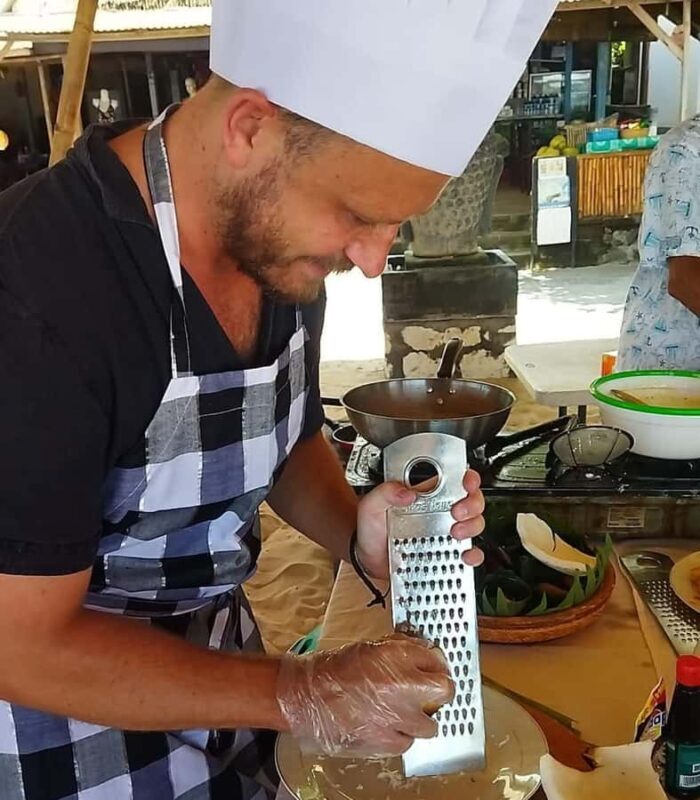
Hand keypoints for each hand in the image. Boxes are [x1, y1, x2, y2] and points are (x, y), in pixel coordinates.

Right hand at [276, 634, 453, 756]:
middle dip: (437, 691)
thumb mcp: (373, 647)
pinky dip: (401, 735)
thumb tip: (425, 654)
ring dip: (421, 718)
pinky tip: (388, 726)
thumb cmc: (336, 668)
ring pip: (431, 724)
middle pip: (445, 691)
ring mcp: (399, 718)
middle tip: (424, 691)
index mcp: (399, 657)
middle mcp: (405, 687)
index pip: (439, 661)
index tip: (432, 669)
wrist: (309, 696)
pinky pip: (408, 742)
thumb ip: (403, 650)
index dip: (436, 666)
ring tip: (404, 712)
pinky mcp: (388, 743)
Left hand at [355, 470, 484, 579]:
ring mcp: (445, 532)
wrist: (368, 561)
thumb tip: (406, 492)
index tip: (467, 483)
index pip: (455, 478)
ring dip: (472, 527)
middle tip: (457, 512)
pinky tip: (465, 556)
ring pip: (475, 524)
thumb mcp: (371, 507)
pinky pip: (469, 554)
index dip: (468, 477)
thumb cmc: (371, 531)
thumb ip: (384, 493)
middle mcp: (440, 512)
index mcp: (426, 495)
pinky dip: (473, 555)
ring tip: (456, 533)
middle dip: (472, 503)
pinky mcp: (446, 553)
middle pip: (472, 500)